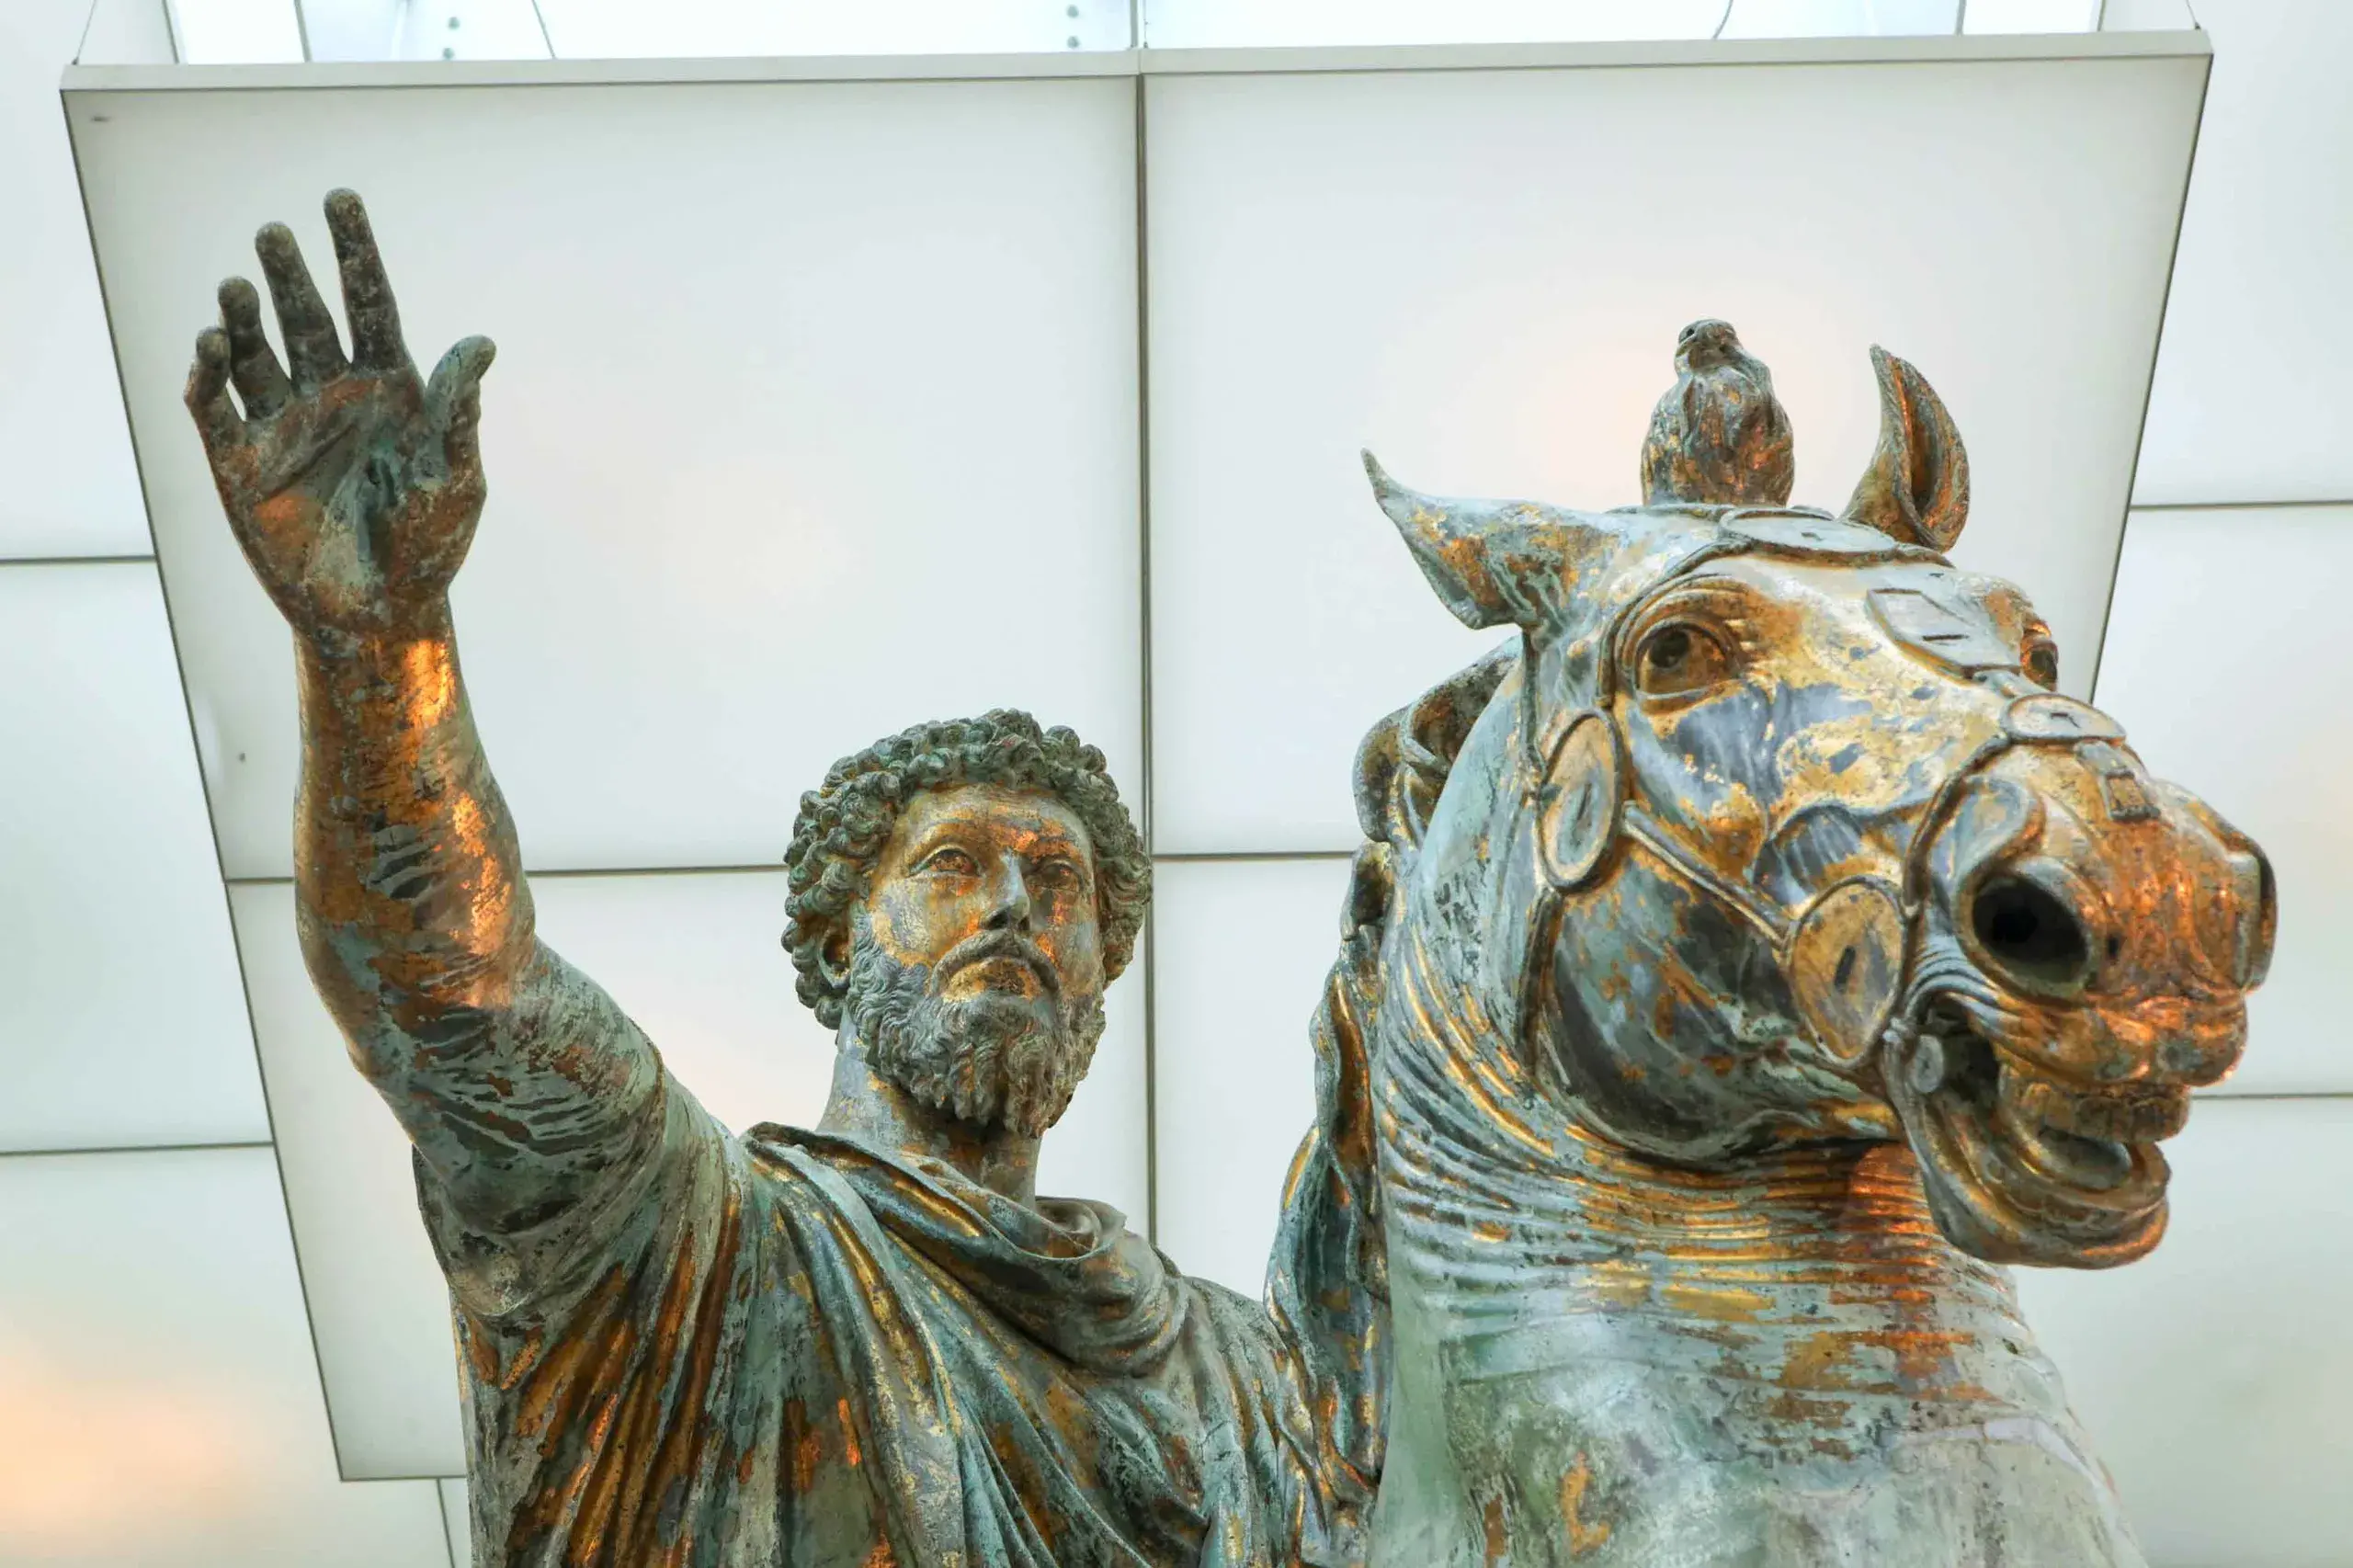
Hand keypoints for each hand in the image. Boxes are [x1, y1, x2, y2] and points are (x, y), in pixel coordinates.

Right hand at [186, 189, 493, 639]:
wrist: (381, 613)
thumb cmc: (430, 547)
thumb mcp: (455, 478)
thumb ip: (458, 413)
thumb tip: (480, 344)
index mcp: (391, 388)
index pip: (370, 303)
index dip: (356, 252)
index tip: (341, 199)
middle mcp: (333, 394)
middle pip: (307, 317)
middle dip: (290, 274)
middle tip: (274, 233)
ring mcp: (284, 424)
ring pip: (257, 352)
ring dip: (245, 317)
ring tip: (239, 287)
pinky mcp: (241, 462)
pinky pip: (216, 407)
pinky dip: (209, 373)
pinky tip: (213, 343)